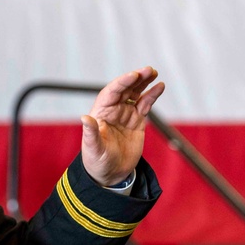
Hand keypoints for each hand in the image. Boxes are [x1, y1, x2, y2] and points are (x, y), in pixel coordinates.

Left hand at [81, 67, 164, 185]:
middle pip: (125, 89)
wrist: (110, 174)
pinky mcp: (137, 121)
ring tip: (154, 73)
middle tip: (149, 70)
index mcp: (101, 112)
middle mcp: (113, 110)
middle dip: (136, 78)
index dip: (122, 82)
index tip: (134, 75)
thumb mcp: (93, 148)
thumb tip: (84, 117)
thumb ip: (91, 133)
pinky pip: (145, 104)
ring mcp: (125, 114)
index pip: (111, 92)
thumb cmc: (97, 161)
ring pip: (136, 93)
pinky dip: (152, 95)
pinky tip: (160, 86)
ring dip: (145, 83)